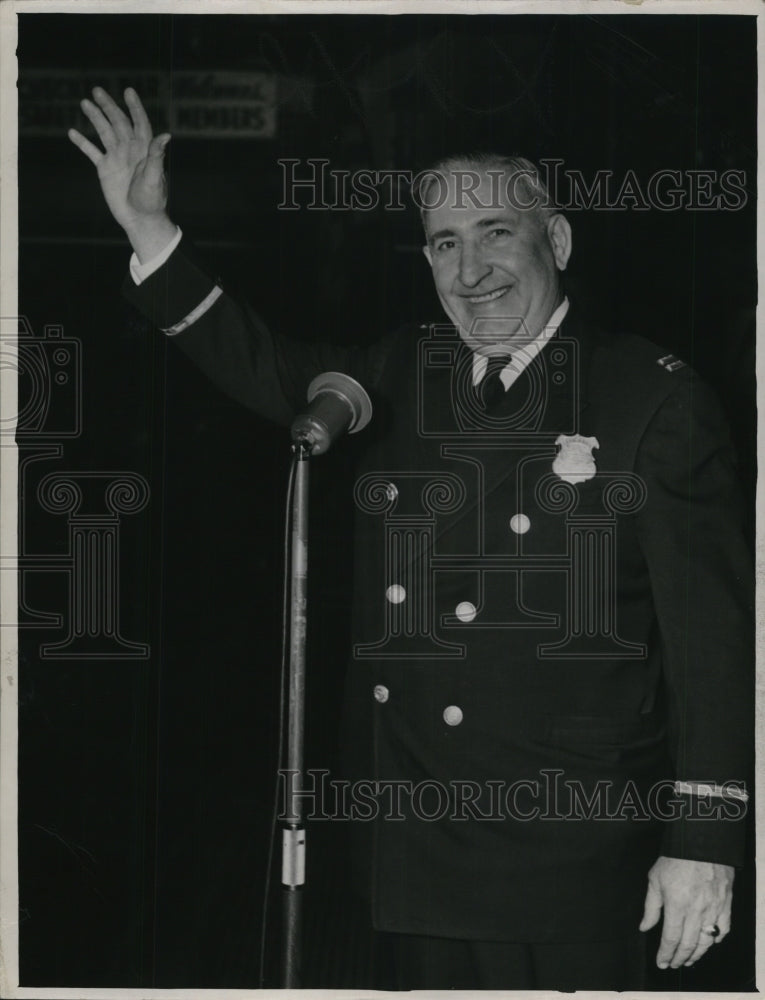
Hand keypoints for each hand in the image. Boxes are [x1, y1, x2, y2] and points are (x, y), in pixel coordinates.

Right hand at [68, 87, 176, 260]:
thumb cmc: (151, 200)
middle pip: (118, 122)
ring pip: (104, 132)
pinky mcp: (105, 169)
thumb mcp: (155, 178)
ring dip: (95, 118)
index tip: (128, 91)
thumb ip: (156, 156)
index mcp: (144, 149)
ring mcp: (116, 158)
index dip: (135, 107)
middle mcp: (130, 149)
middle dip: (109, 106)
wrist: (139, 218)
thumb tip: (165, 135)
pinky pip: (92, 152)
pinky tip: (72, 132)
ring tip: (84, 103)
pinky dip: (82, 143)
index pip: (140, 123)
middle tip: (97, 91)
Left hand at [639, 855, 733, 968]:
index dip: (665, 954)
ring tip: (688, 960)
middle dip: (679, 958)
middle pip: (688, 944)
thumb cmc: (675, 859)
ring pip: (706, 941)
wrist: (701, 843)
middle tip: (673, 964)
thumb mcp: (655, 879)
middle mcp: (696, 910)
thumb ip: (651, 907)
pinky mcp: (726, 904)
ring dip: (697, 954)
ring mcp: (713, 908)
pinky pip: (724, 929)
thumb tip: (644, 927)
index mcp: (676, 905)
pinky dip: (717, 940)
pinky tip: (709, 943)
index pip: (671, 938)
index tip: (661, 962)